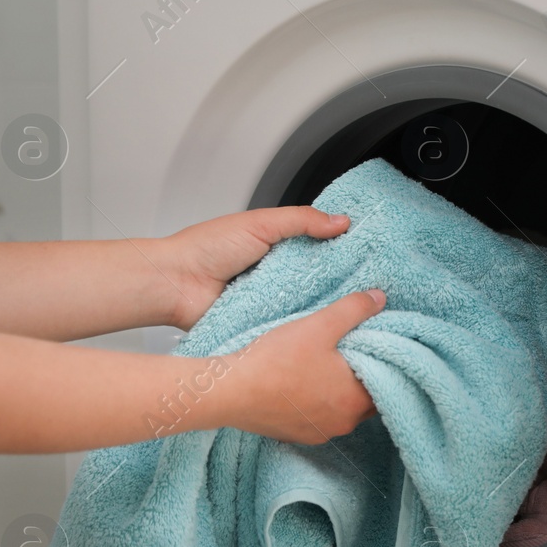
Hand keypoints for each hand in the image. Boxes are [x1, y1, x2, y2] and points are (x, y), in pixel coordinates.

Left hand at [156, 207, 351, 329]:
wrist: (174, 284)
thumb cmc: (205, 248)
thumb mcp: (260, 223)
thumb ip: (301, 220)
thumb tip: (340, 222)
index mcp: (277, 245)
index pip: (319, 246)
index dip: (342, 248)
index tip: (369, 252)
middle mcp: (278, 274)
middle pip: (320, 278)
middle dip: (342, 282)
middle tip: (373, 284)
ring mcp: (272, 301)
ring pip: (310, 304)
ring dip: (326, 306)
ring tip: (358, 309)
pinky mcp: (265, 325)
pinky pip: (291, 326)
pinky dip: (304, 326)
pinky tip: (327, 327)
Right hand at [224, 291, 385, 443]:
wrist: (229, 391)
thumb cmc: (277, 360)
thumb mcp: (319, 325)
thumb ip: (353, 309)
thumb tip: (380, 298)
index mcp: (356, 401)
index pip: (387, 384)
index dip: (382, 364)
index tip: (372, 347)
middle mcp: (343, 424)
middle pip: (364, 399)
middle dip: (360, 378)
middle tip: (349, 353)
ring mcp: (318, 433)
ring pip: (340, 409)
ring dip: (337, 392)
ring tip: (325, 367)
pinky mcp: (294, 436)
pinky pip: (316, 418)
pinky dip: (315, 403)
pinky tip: (301, 384)